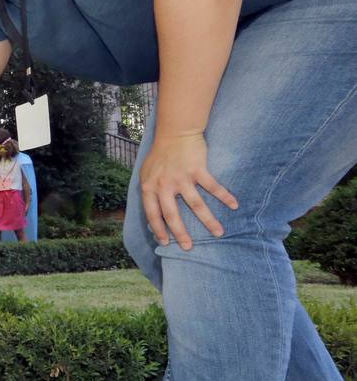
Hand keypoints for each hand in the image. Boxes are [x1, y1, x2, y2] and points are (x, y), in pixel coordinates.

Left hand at [139, 132, 237, 250]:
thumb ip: (150, 191)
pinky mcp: (197, 170)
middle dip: (181, 233)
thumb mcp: (146, 173)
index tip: (165, 243)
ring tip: (219, 233)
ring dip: (209, 221)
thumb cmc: (160, 154)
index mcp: (149, 187)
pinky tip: (234, 205)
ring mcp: (181, 178)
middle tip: (189, 247)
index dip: (158, 229)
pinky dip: (225, 196)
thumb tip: (153, 213)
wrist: (174, 133)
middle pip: (172, 215)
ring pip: (196, 205)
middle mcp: (164, 185)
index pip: (152, 214)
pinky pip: (213, 187)